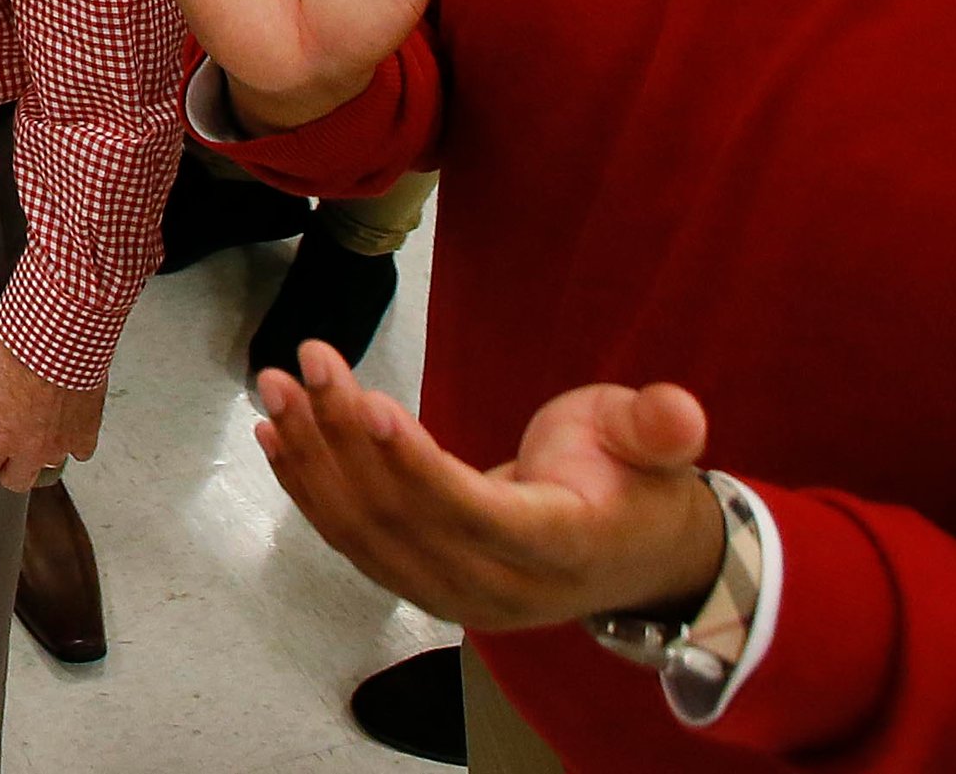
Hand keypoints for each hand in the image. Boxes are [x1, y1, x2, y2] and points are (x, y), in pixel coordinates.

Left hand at [0, 315, 101, 491]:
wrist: (61, 325)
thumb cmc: (15, 338)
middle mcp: (29, 446)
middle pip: (15, 480)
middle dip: (6, 463)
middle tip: (5, 437)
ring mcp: (61, 441)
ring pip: (49, 466)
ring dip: (40, 452)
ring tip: (36, 425)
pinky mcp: (88, 428)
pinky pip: (81, 450)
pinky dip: (73, 440)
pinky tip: (65, 421)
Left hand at [254, 347, 727, 632]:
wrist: (632, 559)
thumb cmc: (636, 486)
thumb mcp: (659, 447)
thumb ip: (660, 429)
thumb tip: (679, 411)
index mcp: (557, 549)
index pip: (475, 513)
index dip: (418, 465)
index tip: (369, 403)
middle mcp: (496, 586)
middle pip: (403, 517)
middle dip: (344, 436)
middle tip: (309, 362)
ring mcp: (452, 594)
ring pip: (365, 531)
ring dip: (313, 457)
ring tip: (277, 386)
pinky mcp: (421, 584)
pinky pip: (353, 541)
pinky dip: (310, 489)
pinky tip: (276, 437)